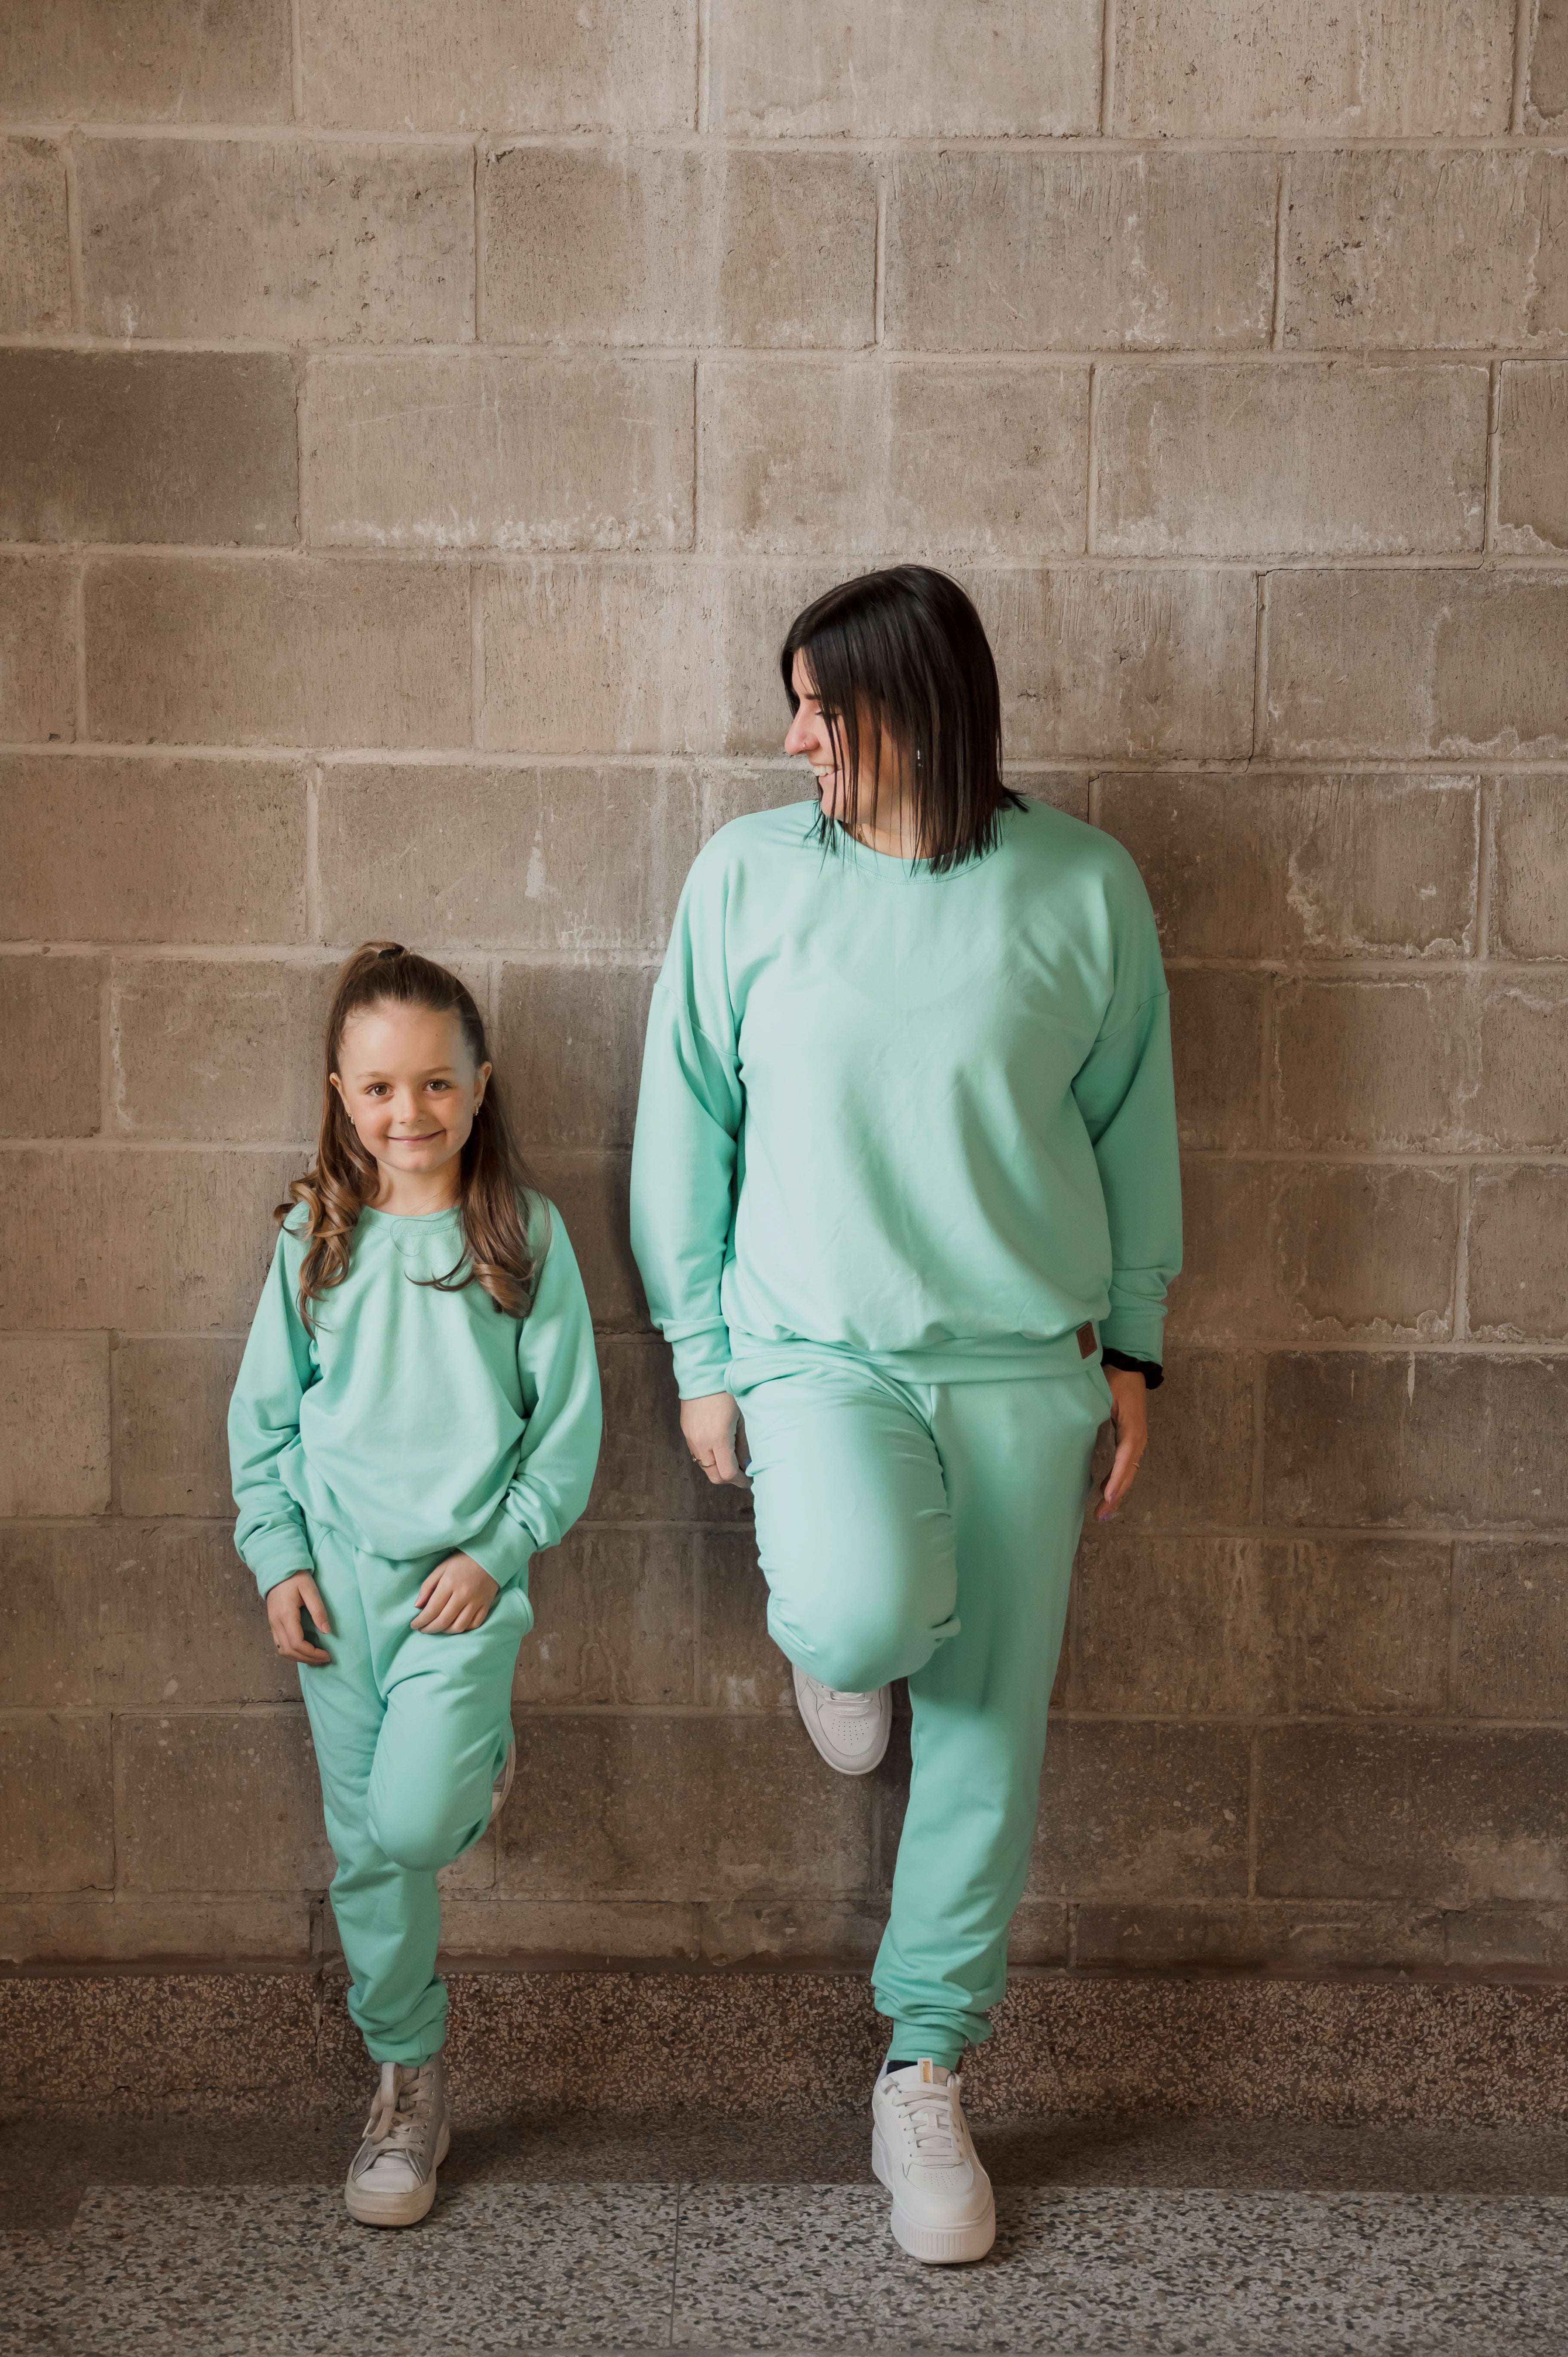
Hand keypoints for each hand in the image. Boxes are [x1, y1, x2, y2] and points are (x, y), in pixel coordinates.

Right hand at [267, 1573, 331, 1665]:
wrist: (278, 1569)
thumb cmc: (296, 1577)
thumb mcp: (310, 1589)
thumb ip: (318, 1610)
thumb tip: (326, 1631)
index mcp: (286, 1615)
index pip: (297, 1643)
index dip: (312, 1653)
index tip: (326, 1655)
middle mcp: (276, 1622)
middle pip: (289, 1651)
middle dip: (307, 1659)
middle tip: (324, 1659)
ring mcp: (272, 1624)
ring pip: (282, 1650)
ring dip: (299, 1658)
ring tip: (315, 1658)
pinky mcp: (272, 1623)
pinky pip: (280, 1644)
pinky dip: (292, 1652)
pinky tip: (304, 1651)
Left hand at [412, 1551, 498, 1633]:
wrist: (489, 1556)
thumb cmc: (462, 1561)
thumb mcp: (441, 1568)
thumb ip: (427, 1586)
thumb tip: (417, 1606)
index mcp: (449, 1583)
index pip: (432, 1610)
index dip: (421, 1621)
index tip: (414, 1625)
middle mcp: (464, 1595)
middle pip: (444, 1621)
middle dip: (429, 1629)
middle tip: (422, 1629)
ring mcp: (477, 1601)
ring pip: (459, 1627)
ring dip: (445, 1631)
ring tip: (438, 1628)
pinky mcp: (486, 1605)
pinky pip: (474, 1624)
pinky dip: (463, 1629)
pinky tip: (454, 1625)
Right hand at [680, 1391, 748, 1486]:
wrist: (703, 1376)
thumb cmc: (726, 1393)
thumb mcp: (742, 1419)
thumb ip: (744, 1445)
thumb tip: (747, 1465)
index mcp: (718, 1438)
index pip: (728, 1473)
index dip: (741, 1480)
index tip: (750, 1480)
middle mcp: (701, 1443)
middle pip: (714, 1477)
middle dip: (729, 1479)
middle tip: (742, 1473)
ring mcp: (691, 1439)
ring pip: (705, 1467)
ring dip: (719, 1468)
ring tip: (733, 1459)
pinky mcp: (686, 1434)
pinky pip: (698, 1455)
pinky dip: (710, 1458)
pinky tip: (720, 1449)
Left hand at [1095, 1367, 1148, 1521]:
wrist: (1129, 1368)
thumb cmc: (1115, 1380)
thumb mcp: (1105, 1393)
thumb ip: (1097, 1411)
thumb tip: (1079, 1428)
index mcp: (1132, 1429)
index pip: (1125, 1458)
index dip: (1117, 1478)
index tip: (1108, 1496)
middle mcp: (1138, 1439)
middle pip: (1128, 1472)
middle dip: (1116, 1495)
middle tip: (1101, 1515)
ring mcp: (1137, 1441)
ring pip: (1128, 1473)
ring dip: (1117, 1493)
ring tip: (1103, 1512)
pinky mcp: (1131, 1441)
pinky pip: (1126, 1466)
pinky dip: (1117, 1481)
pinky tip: (1107, 1493)